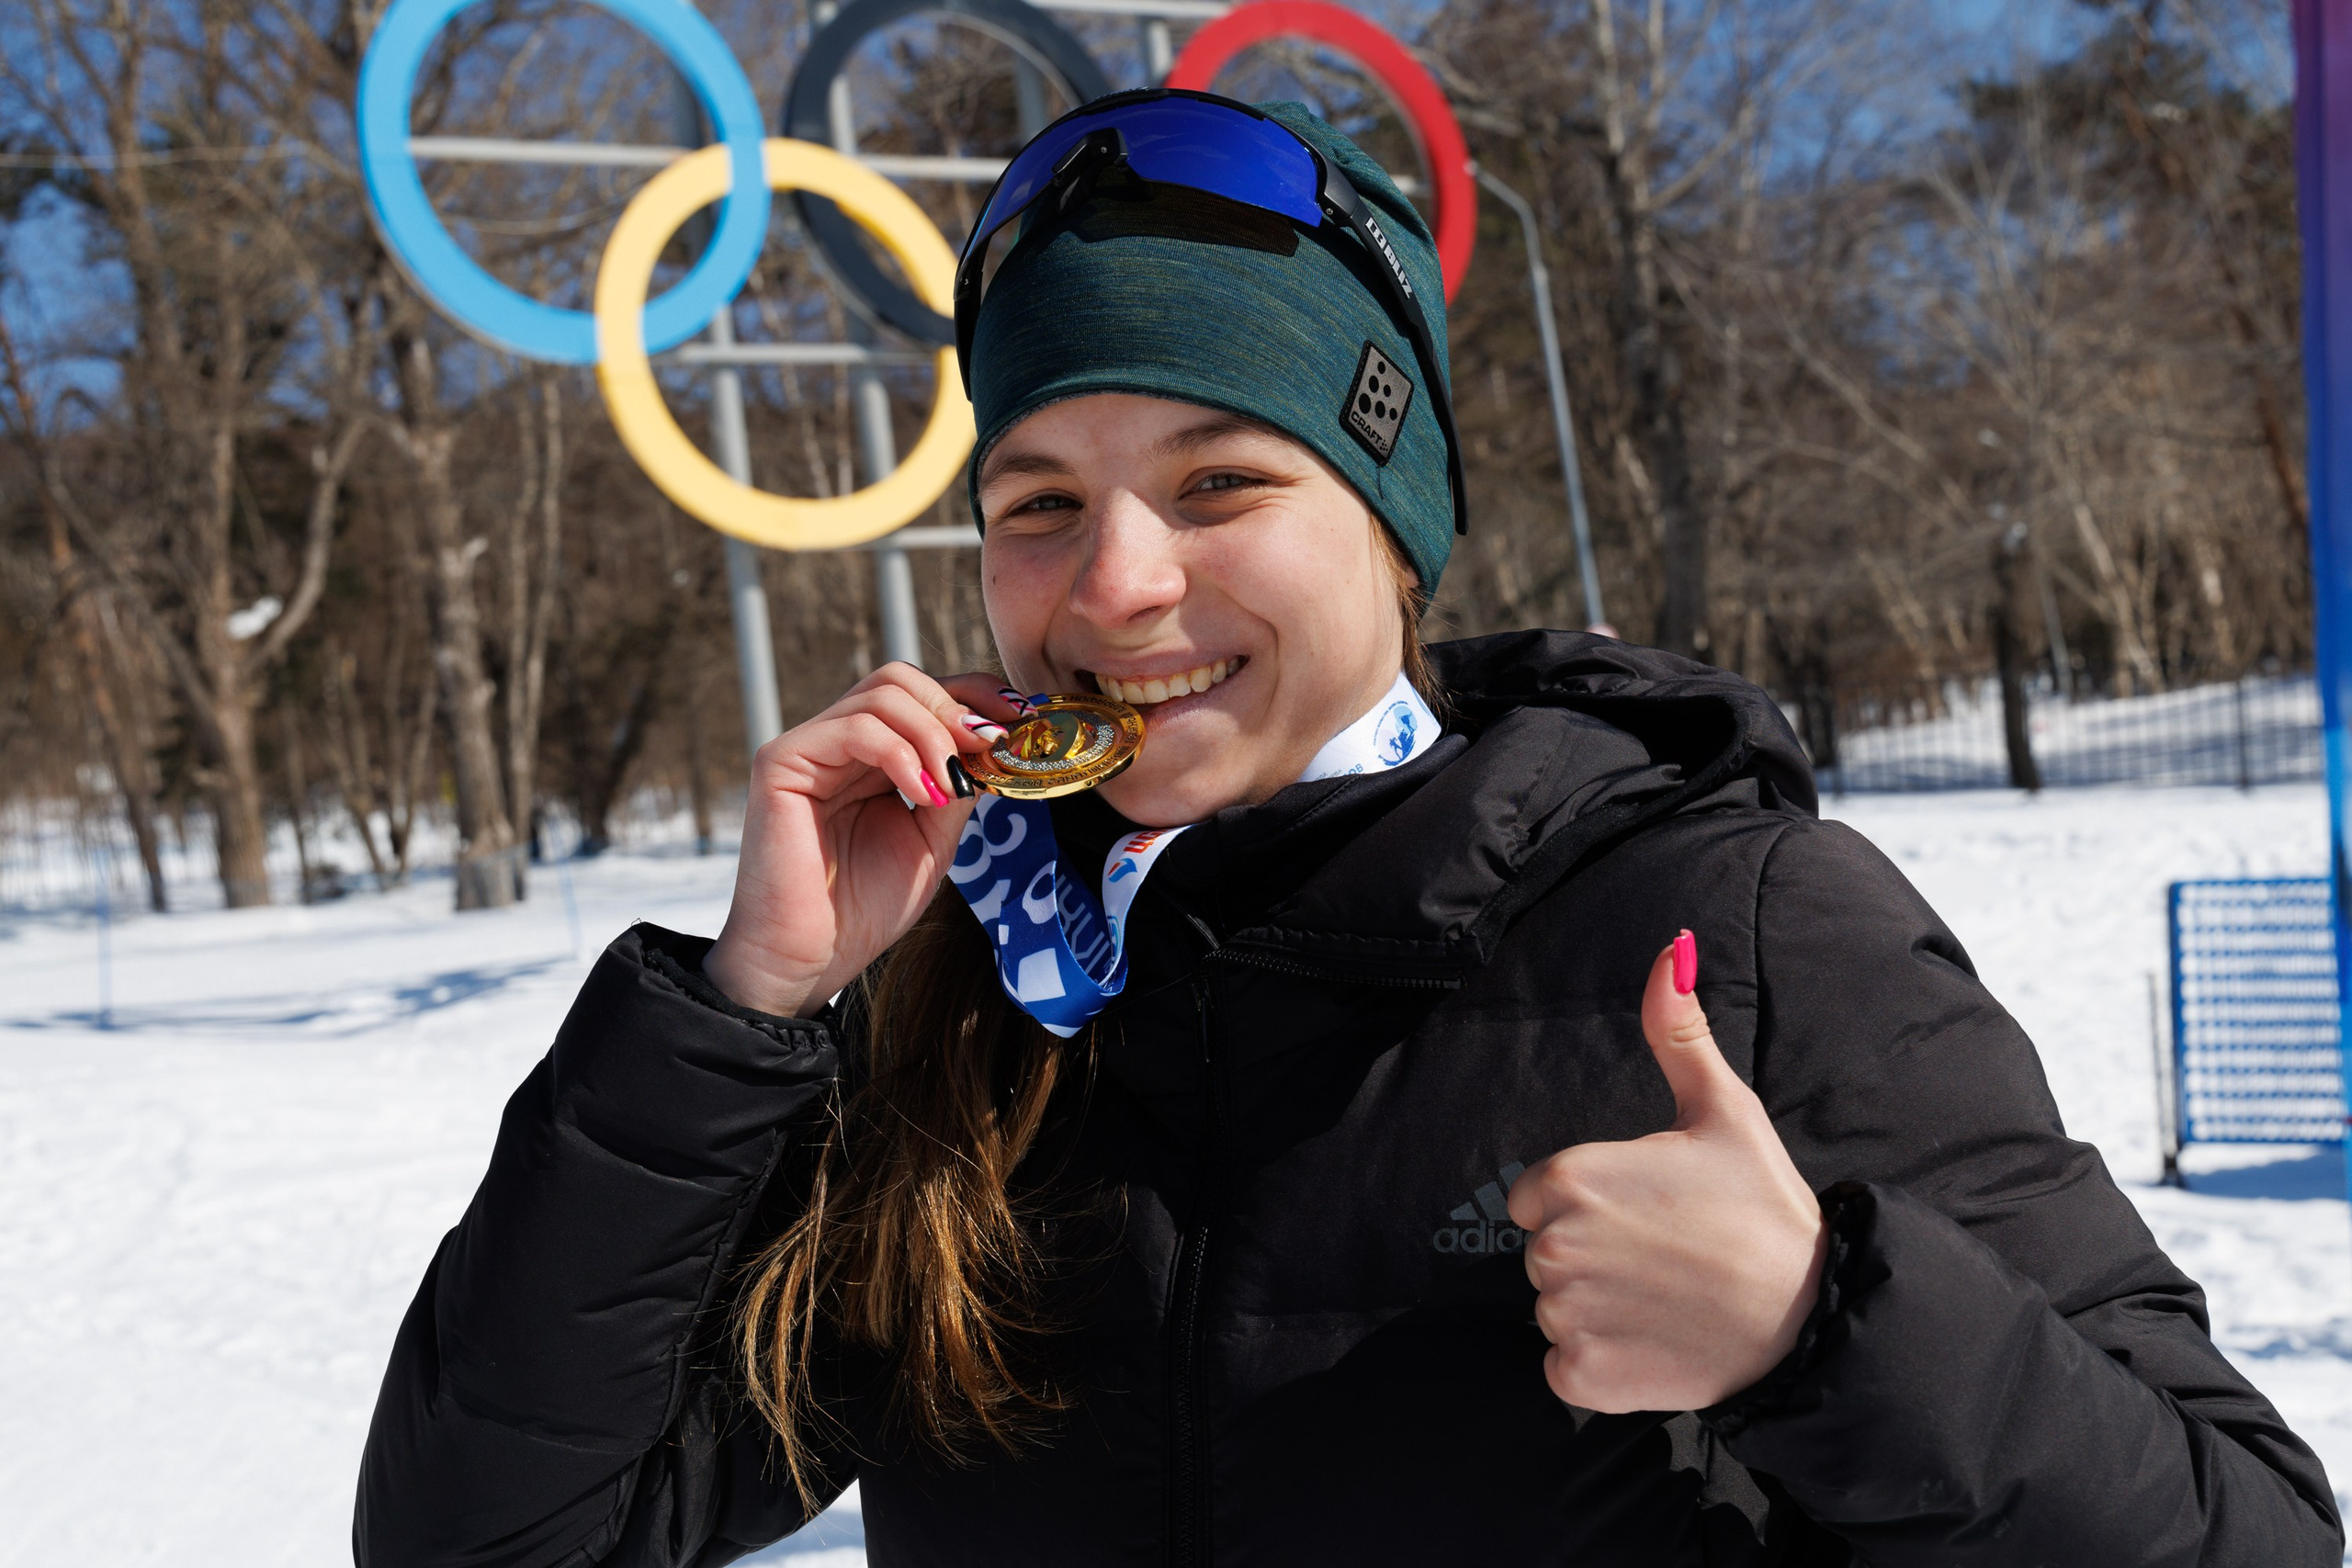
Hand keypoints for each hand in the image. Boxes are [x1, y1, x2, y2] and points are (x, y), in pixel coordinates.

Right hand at [701, 665, 1024, 1017]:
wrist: (809, 960)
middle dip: (955, 706)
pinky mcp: (782, 761)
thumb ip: (958, 785)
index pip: (922, 695)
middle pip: (900, 679)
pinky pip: (854, 728)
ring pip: (882, 694)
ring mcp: (809, 748)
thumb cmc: (863, 908)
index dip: (974, 694)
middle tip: (988, 744)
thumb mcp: (932, 839)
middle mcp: (837, 742)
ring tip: (952, 782)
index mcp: (871, 757)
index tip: (1020, 718)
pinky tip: (922, 793)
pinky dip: (900, 753)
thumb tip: (996, 740)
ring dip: (934, 732)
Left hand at [1507, 931, 1827, 1412]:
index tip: (1648, 1214)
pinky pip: (1563, 1367)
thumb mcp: (1723, 1108)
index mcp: (1570, 1179)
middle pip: (1544, 1252)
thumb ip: (1677, 1030)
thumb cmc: (1762, 1208)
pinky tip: (1655, 1341)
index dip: (1593, 1205)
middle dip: (1594, 1256)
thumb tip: (1671, 949)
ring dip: (1599, 1310)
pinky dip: (1601, 1363)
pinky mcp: (1583, 1377)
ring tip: (1667, 1298)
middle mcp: (1554, 1247)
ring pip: (1555, 1309)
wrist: (1808, 1315)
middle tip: (1666, 1256)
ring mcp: (1567, 1316)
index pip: (1540, 1194)